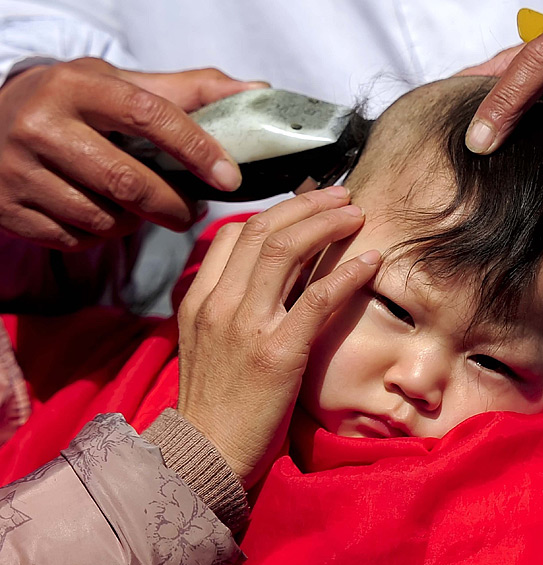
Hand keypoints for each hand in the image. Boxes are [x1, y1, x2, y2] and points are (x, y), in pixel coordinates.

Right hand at [0, 57, 263, 249]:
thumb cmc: (76, 107)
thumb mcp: (121, 86)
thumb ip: (190, 90)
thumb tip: (258, 92)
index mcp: (76, 86)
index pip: (149, 116)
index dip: (196, 149)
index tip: (229, 178)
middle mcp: (40, 125)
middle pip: (129, 183)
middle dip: (174, 205)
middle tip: (193, 211)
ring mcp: (18, 170)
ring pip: (104, 218)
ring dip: (138, 223)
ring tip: (145, 209)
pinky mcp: (8, 209)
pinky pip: (75, 239)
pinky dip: (101, 236)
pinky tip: (106, 217)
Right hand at [176, 186, 379, 488]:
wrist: (205, 456)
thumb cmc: (216, 406)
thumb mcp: (208, 346)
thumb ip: (230, 308)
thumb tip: (270, 281)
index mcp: (199, 300)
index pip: (233, 235)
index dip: (276, 211)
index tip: (308, 206)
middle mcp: (219, 304)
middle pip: (263, 230)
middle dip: (307, 206)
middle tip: (341, 196)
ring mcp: (247, 326)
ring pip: (286, 250)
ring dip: (327, 224)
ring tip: (357, 214)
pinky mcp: (278, 352)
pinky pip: (318, 297)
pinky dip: (347, 272)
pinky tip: (371, 261)